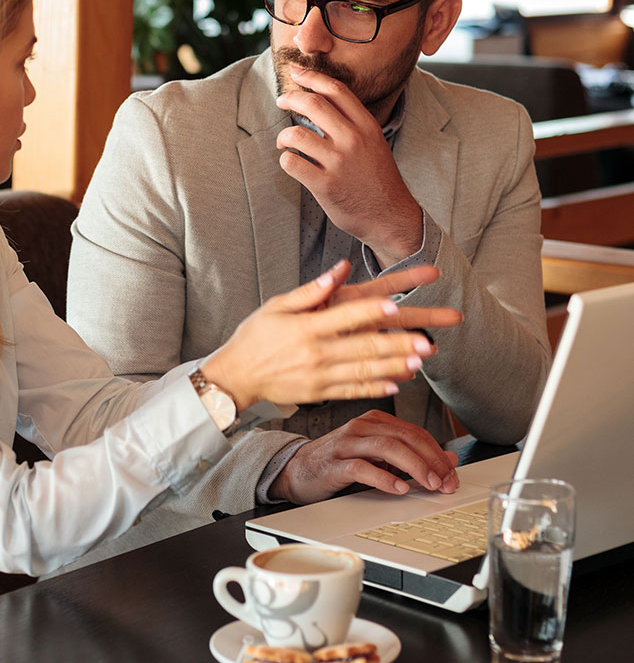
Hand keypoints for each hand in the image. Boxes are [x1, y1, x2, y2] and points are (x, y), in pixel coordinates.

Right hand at [201, 260, 460, 412]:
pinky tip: (397, 383)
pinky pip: (353, 391)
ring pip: (365, 372)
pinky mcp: (319, 393)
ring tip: (421, 362)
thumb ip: (311, 290)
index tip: (395, 303)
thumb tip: (340, 269)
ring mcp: (319, 376)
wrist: (236, 376)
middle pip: (364, 347)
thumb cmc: (255, 336)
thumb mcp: (277, 306)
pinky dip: (375, 388)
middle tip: (427, 342)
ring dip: (395, 367)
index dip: (370, 309)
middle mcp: (315, 353)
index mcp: (306, 327)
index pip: (344, 316)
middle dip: (399, 345)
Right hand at [270, 410, 460, 503]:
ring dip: (415, 467)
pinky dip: (385, 478)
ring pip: (388, 447)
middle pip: (406, 437)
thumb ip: (408, 454)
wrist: (296, 469)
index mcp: (374, 421)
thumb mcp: (376, 455)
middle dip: (432, 460)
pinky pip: (363, 467)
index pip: (415, 432)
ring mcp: (346, 443)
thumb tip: (448, 460)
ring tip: (431, 484)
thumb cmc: (337, 461)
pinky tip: (399, 488)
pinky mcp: (334, 464)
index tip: (452, 474)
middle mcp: (361, 427)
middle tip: (447, 482)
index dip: (438, 453)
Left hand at [275, 68, 421, 267]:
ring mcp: (338, 163)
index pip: (336, 90)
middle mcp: (353, 140)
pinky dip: (285, 160)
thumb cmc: (378, 179)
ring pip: (295, 135)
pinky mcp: (325, 185)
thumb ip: (352, 124)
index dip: (312, 77)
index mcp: (366, 126)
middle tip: (282, 101)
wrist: (391, 216)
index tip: (296, 72)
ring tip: (284, 143)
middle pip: (313, 104)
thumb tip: (321, 103)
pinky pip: (292, 163)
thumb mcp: (374, 143)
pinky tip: (291, 162)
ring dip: (283, 136)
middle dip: (291, 98)